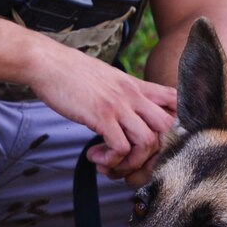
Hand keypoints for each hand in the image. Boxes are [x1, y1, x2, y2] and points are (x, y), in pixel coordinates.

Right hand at [25, 39, 177, 184]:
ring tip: (111, 163)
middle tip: (133, 162)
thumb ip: (127, 94)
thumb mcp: (111, 79)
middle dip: (155, 154)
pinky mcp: (101, 116)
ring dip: (131, 162)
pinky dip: (112, 159)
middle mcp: (134, 95)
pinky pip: (120, 147)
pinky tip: (97, 156)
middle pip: (169, 128)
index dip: (178, 125)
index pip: (176, 102)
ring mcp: (119, 105)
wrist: (49, 63)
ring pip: (148, 142)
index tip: (159, 142)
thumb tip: (133, 116)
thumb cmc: (75, 73)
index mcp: (138, 86)